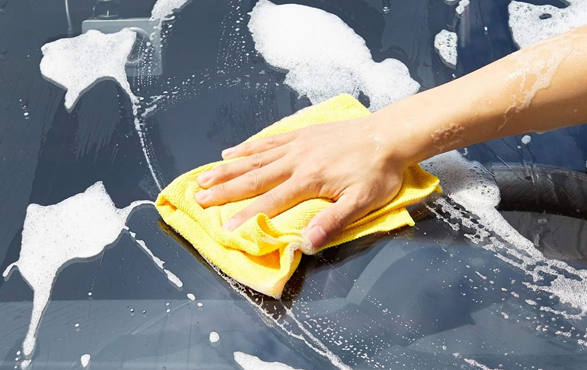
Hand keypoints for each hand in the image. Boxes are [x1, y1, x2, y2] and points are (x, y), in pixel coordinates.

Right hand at [194, 115, 416, 248]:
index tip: (224, 226)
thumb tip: (306, 243)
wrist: (388, 135)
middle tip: (198, 196)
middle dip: (224, 189)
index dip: (247, 216)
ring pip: (254, 157)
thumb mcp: (362, 203)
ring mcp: (296, 144)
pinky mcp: (301, 134)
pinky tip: (231, 151)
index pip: (271, 201)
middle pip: (253, 177)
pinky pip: (268, 140)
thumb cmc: (377, 172)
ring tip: (204, 176)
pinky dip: (247, 147)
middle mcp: (296, 160)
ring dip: (227, 168)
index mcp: (309, 180)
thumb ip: (332, 222)